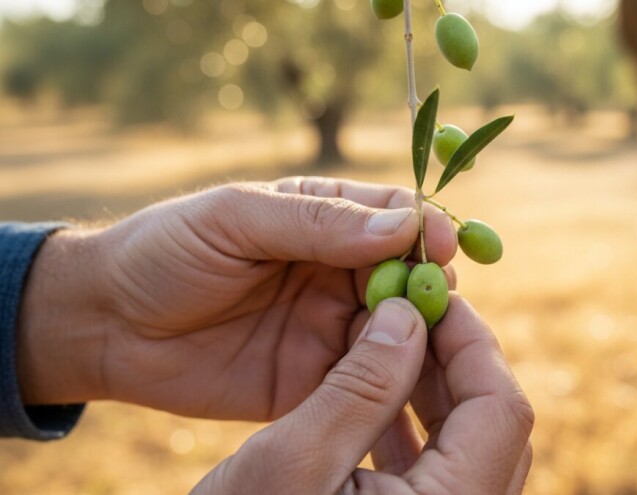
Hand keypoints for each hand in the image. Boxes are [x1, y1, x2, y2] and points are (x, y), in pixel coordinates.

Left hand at [16, 177, 455, 419]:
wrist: (108, 326)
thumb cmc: (166, 252)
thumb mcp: (236, 219)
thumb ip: (317, 223)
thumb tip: (403, 226)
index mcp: (323, 220)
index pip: (392, 216)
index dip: (423, 228)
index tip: (442, 244)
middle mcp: (338, 272)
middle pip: (406, 276)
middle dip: (428, 286)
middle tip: (439, 300)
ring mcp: (330, 327)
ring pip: (397, 330)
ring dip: (419, 336)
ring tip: (432, 345)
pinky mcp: (316, 381)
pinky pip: (367, 381)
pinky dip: (391, 382)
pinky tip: (403, 384)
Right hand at [192, 296, 533, 494]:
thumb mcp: (295, 461)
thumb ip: (360, 386)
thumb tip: (408, 315)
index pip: (501, 412)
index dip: (473, 344)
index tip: (435, 297)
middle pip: (493, 427)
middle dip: (454, 361)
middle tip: (412, 313)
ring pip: (467, 448)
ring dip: (434, 392)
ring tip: (390, 343)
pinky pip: (438, 474)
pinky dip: (414, 430)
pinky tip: (375, 398)